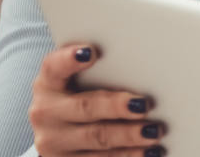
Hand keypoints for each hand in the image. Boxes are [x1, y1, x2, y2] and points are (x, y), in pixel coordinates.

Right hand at [29, 44, 165, 156]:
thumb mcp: (79, 82)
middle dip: (117, 107)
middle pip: (85, 107)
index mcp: (48, 84)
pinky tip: (149, 152)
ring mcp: (53, 142)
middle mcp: (46, 113)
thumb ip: (101, 71)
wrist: (60, 135)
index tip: (91, 52)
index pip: (54, 67)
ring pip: (96, 138)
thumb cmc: (80, 96)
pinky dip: (128, 156)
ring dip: (129, 136)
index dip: (70, 59)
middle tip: (144, 105)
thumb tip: (142, 61)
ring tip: (154, 131)